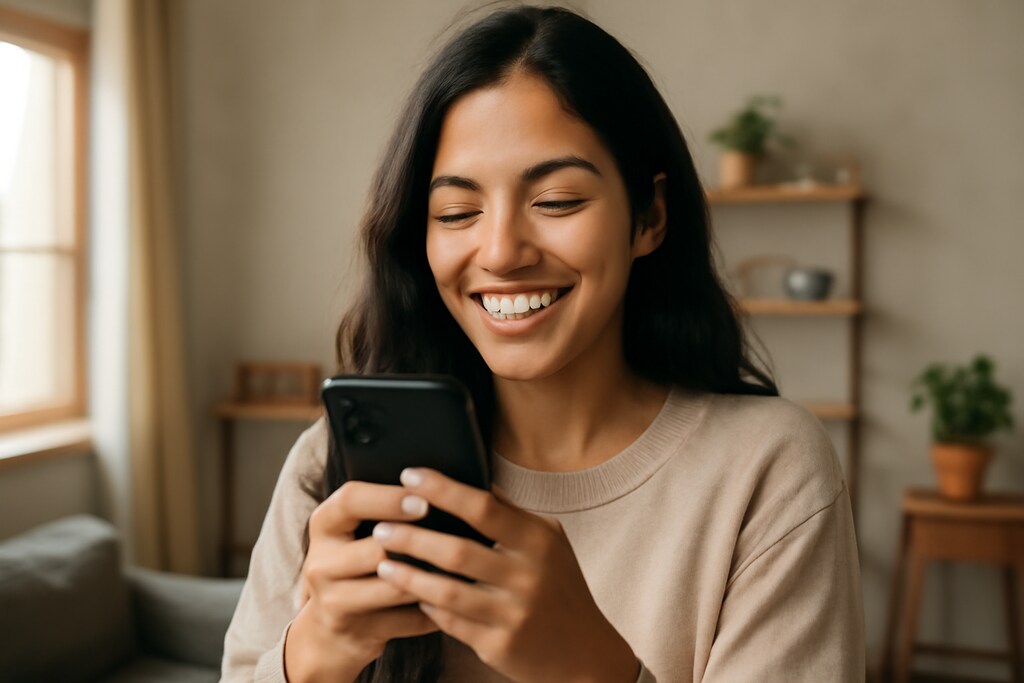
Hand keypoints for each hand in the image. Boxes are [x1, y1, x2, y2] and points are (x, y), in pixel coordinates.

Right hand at [284, 481, 439, 682]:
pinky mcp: (355, 631)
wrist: (329, 630)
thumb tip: (439, 488)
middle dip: (416, 545)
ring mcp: (333, 600)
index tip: (425, 501)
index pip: (350, 500)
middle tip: (454, 539)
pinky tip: (454, 604)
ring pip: (395, 587)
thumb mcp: (355, 532)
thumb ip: (384, 510)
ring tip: (462, 571)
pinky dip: (434, 612)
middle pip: (376, 549)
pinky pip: (407, 620)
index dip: (389, 499)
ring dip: (431, 580)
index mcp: (325, 525)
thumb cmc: (356, 564)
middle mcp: (321, 562)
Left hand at [372, 468, 639, 682]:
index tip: (410, 476)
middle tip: (381, 527)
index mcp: (538, 542)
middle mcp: (527, 577)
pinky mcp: (499, 646)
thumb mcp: (550, 544)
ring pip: (447, 592)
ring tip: (382, 561)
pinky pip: (451, 623)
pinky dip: (427, 607)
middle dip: (412, 537)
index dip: (443, 490)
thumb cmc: (562, 590)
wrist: (584, 654)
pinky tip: (410, 594)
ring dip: (408, 575)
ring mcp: (513, 614)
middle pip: (457, 551)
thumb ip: (513, 515)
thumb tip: (480, 481)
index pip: (484, 507)